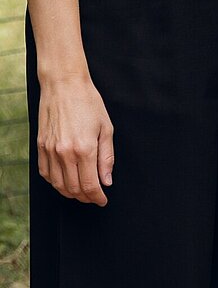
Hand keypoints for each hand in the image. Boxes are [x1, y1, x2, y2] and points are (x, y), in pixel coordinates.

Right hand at [37, 71, 114, 204]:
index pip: (90, 184)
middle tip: (94, 197)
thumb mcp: (106, 128)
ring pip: (58, 184)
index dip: (97, 196)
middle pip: (73, 188)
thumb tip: (106, 180)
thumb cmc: (89, 103)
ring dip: (70, 193)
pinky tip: (64, 182)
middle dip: (85, 197)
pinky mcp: (40, 147)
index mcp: (84, 149)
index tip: (103, 200)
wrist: (64, 86)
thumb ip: (107, 157)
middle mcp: (64, 153)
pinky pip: (45, 173)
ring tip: (81, 192)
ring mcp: (49, 151)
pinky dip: (55, 182)